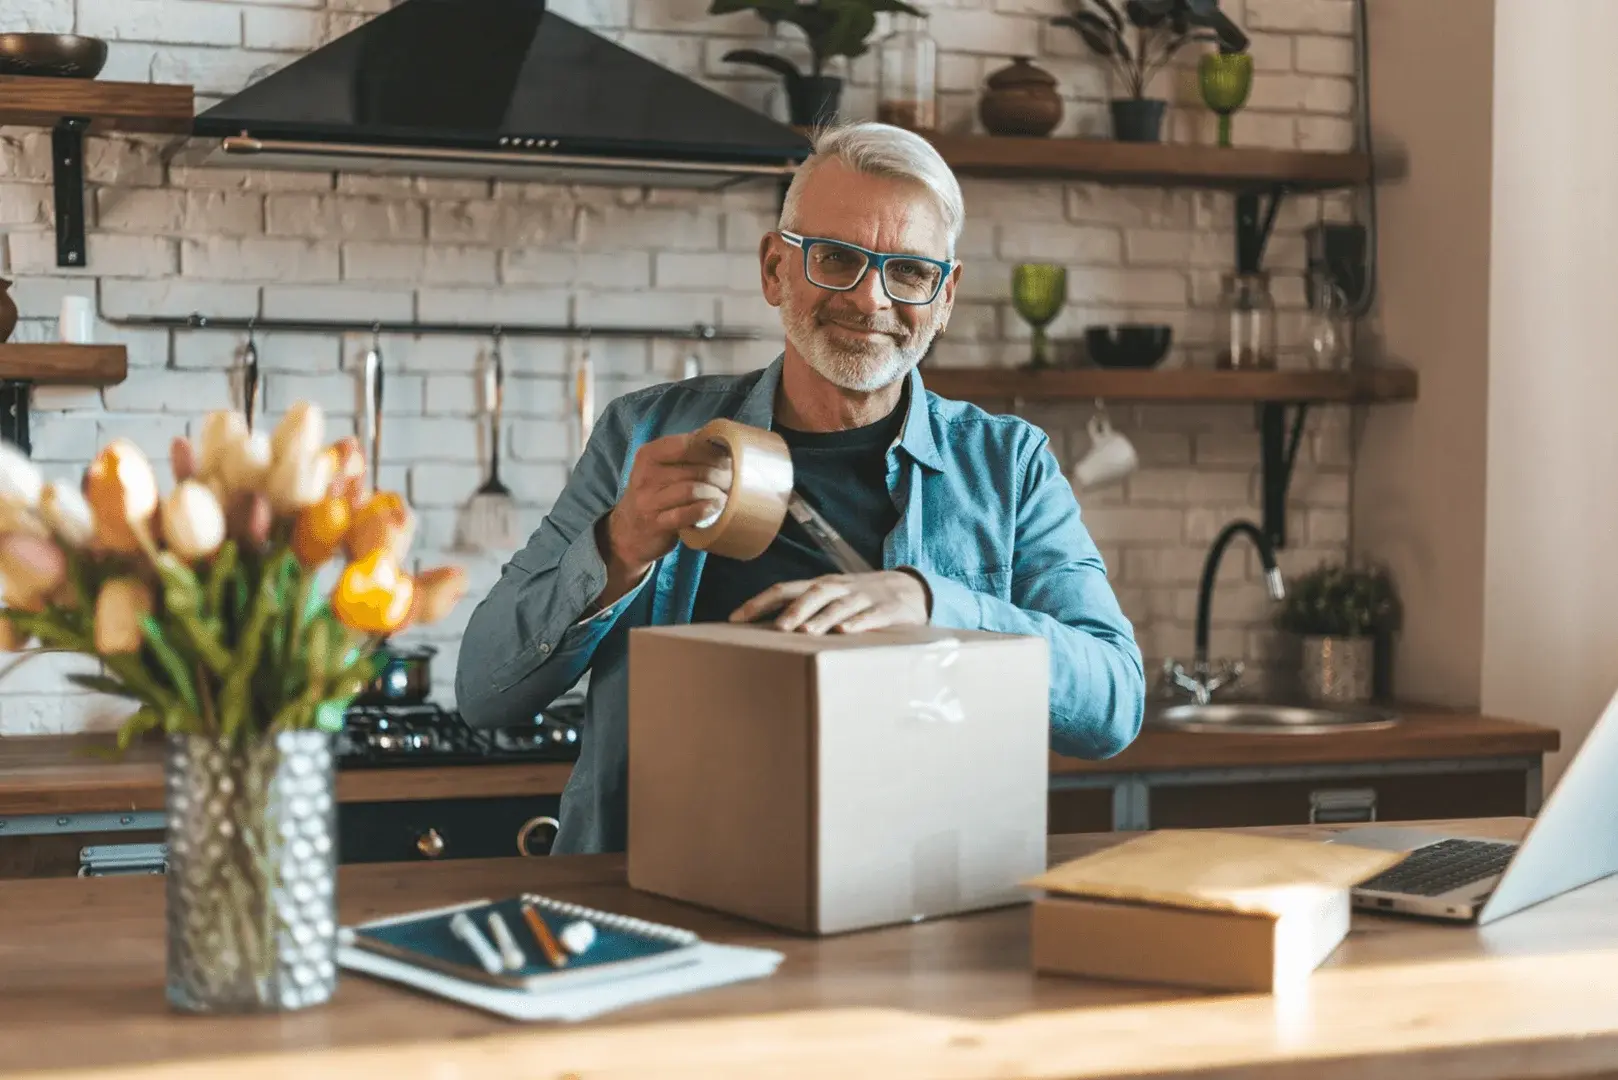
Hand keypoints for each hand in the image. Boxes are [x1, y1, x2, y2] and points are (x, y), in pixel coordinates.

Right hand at [603, 432, 731, 572]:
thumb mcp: (658, 468)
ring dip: (715, 492)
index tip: (726, 457)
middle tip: (731, 479)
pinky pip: (686, 514)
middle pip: (694, 469)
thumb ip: (682, 453)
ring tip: (725, 495)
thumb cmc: (652, 495)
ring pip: (692, 489)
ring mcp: (649, 500)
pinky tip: (715, 508)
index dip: (711, 450)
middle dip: (719, 473)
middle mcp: (646, 475)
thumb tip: (717, 437)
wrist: (626, 532)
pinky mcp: (656, 523)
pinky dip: (704, 510)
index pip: (687, 444)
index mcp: (648, 455)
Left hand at [729, 570, 931, 634]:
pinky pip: (872, 615)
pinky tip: (846, 632)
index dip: (759, 603)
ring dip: (822, 618)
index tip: (736, 619)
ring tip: (806, 633)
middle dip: (794, 610)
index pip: (784, 589)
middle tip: (777, 628)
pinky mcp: (887, 609)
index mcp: (820, 586)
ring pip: (840, 605)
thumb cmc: (860, 599)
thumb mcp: (832, 599)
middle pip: (813, 593)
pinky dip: (859, 623)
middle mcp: (839, 588)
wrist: (910, 589)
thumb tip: (764, 630)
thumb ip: (804, 611)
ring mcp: (863, 597)